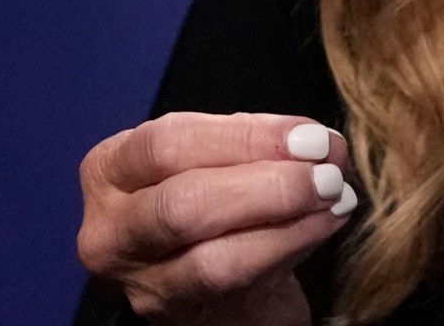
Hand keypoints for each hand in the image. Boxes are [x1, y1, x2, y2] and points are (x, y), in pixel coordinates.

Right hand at [78, 112, 357, 325]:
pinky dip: (293, 247)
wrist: (213, 283)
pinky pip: (240, 286)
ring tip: (333, 196)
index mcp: (110, 169)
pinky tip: (327, 223)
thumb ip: (255, 145)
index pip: (169, 144)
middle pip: (183, 204)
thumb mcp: (216, 160)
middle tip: (327, 171)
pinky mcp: (177, 317)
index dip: (246, 138)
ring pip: (213, 258)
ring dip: (287, 222)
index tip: (309, 136)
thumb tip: (318, 141)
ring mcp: (141, 283)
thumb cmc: (213, 203)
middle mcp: (111, 230)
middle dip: (269, 184)